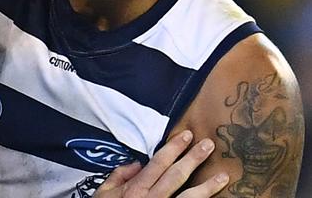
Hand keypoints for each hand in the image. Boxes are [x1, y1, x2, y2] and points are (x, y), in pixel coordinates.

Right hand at [95, 131, 228, 197]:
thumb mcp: (104, 192)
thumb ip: (119, 175)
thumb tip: (137, 163)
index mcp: (136, 189)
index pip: (158, 163)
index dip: (174, 148)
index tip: (187, 135)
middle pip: (177, 176)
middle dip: (193, 159)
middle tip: (209, 145)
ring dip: (208, 186)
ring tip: (223, 177)